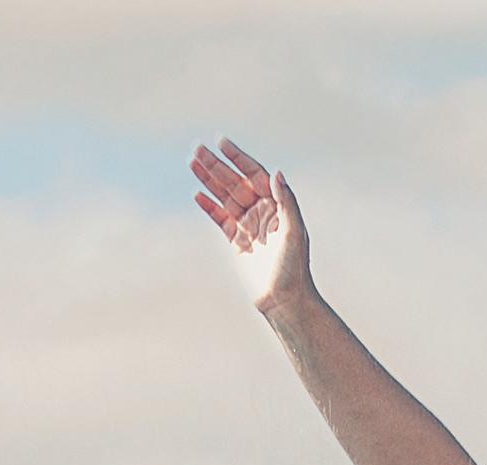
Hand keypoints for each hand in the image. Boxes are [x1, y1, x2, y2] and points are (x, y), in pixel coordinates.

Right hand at [190, 137, 312, 312]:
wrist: (284, 300)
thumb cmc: (294, 267)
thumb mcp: (294, 232)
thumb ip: (286, 201)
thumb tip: (276, 173)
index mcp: (276, 205)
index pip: (254, 174)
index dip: (238, 157)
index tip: (221, 142)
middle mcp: (262, 211)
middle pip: (235, 181)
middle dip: (216, 165)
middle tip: (197, 148)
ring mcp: (248, 226)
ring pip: (225, 197)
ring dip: (209, 180)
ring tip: (192, 163)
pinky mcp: (237, 242)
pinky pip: (220, 220)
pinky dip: (209, 207)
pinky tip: (197, 195)